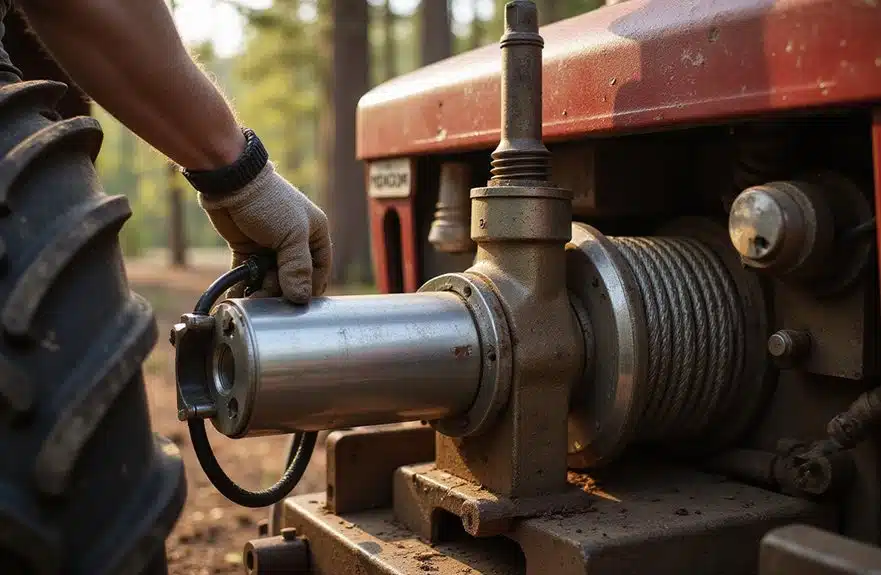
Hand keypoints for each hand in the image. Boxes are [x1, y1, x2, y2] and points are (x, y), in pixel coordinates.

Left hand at [199, 162, 331, 302]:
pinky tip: (240, 296)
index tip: (297, 305)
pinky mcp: (248, 250)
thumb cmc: (269, 202)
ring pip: (271, 279)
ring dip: (262, 291)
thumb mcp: (292, 235)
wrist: (231, 182)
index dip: (309, 289)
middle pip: (293, 279)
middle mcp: (295, 243)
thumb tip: (301, 298)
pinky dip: (245, 286)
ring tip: (252, 296)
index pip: (319, 271)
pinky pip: (250, 274)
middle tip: (268, 298)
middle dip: (281, 291)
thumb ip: (298, 268)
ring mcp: (270, 247)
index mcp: (315, 234)